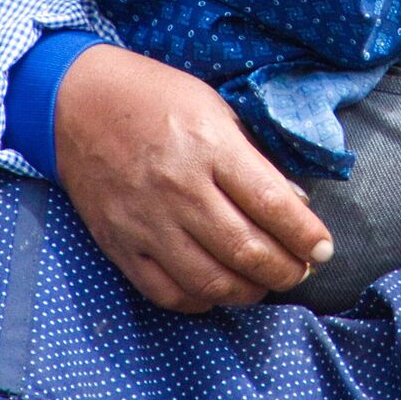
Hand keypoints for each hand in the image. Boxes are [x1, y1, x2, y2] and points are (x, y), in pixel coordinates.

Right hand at [52, 43, 333, 312]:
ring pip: (211, 281)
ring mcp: (146, 222)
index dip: (306, 235)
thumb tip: (296, 206)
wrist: (77, 102)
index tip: (323, 250)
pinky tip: (218, 288)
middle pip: (247, 250)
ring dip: (250, 292)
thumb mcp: (216, 111)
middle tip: (300, 270)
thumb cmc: (156, 100)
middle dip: (286, 270)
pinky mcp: (120, 244)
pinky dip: (201, 300)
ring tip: (265, 282)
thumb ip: (255, 160)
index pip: (272, 204)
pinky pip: (167, 292)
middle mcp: (179, 189)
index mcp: (209, 147)